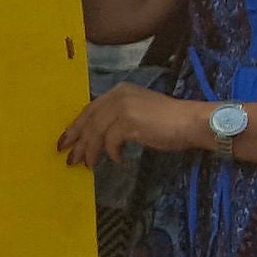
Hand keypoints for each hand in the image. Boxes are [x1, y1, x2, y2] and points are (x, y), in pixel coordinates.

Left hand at [56, 82, 199, 166]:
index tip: (65, 142)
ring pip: (96, 132)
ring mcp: (123, 107)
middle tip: (68, 158)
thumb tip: (95, 137)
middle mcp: (118, 95)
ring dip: (91, 151)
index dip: (76, 127)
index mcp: (119, 91)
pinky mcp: (129, 121)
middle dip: (77, 141)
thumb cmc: (168, 121)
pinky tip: (119, 161)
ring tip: (88, 165)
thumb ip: (116, 118)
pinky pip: (112, 142)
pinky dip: (113, 153)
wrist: (191, 122)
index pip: (90, 110)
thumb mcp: (137, 113)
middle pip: (89, 121)